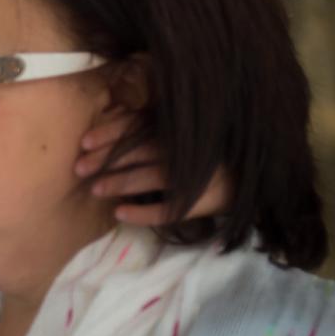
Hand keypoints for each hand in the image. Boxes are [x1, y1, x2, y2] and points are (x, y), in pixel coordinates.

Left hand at [75, 116, 230, 224]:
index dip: (111, 132)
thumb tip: (114, 121)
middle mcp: (191, 149)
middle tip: (79, 169)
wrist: (255, 177)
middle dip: (107, 160)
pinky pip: (169, 210)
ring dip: (121, 183)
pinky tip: (120, 214)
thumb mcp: (188, 133)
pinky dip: (143, 213)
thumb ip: (158, 127)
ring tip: (95, 189)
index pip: (142, 125)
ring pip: (153, 177)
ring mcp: (200, 176)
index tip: (84, 142)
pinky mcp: (206, 202)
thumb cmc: (213, 152)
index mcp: (184, 128)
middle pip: (141, 151)